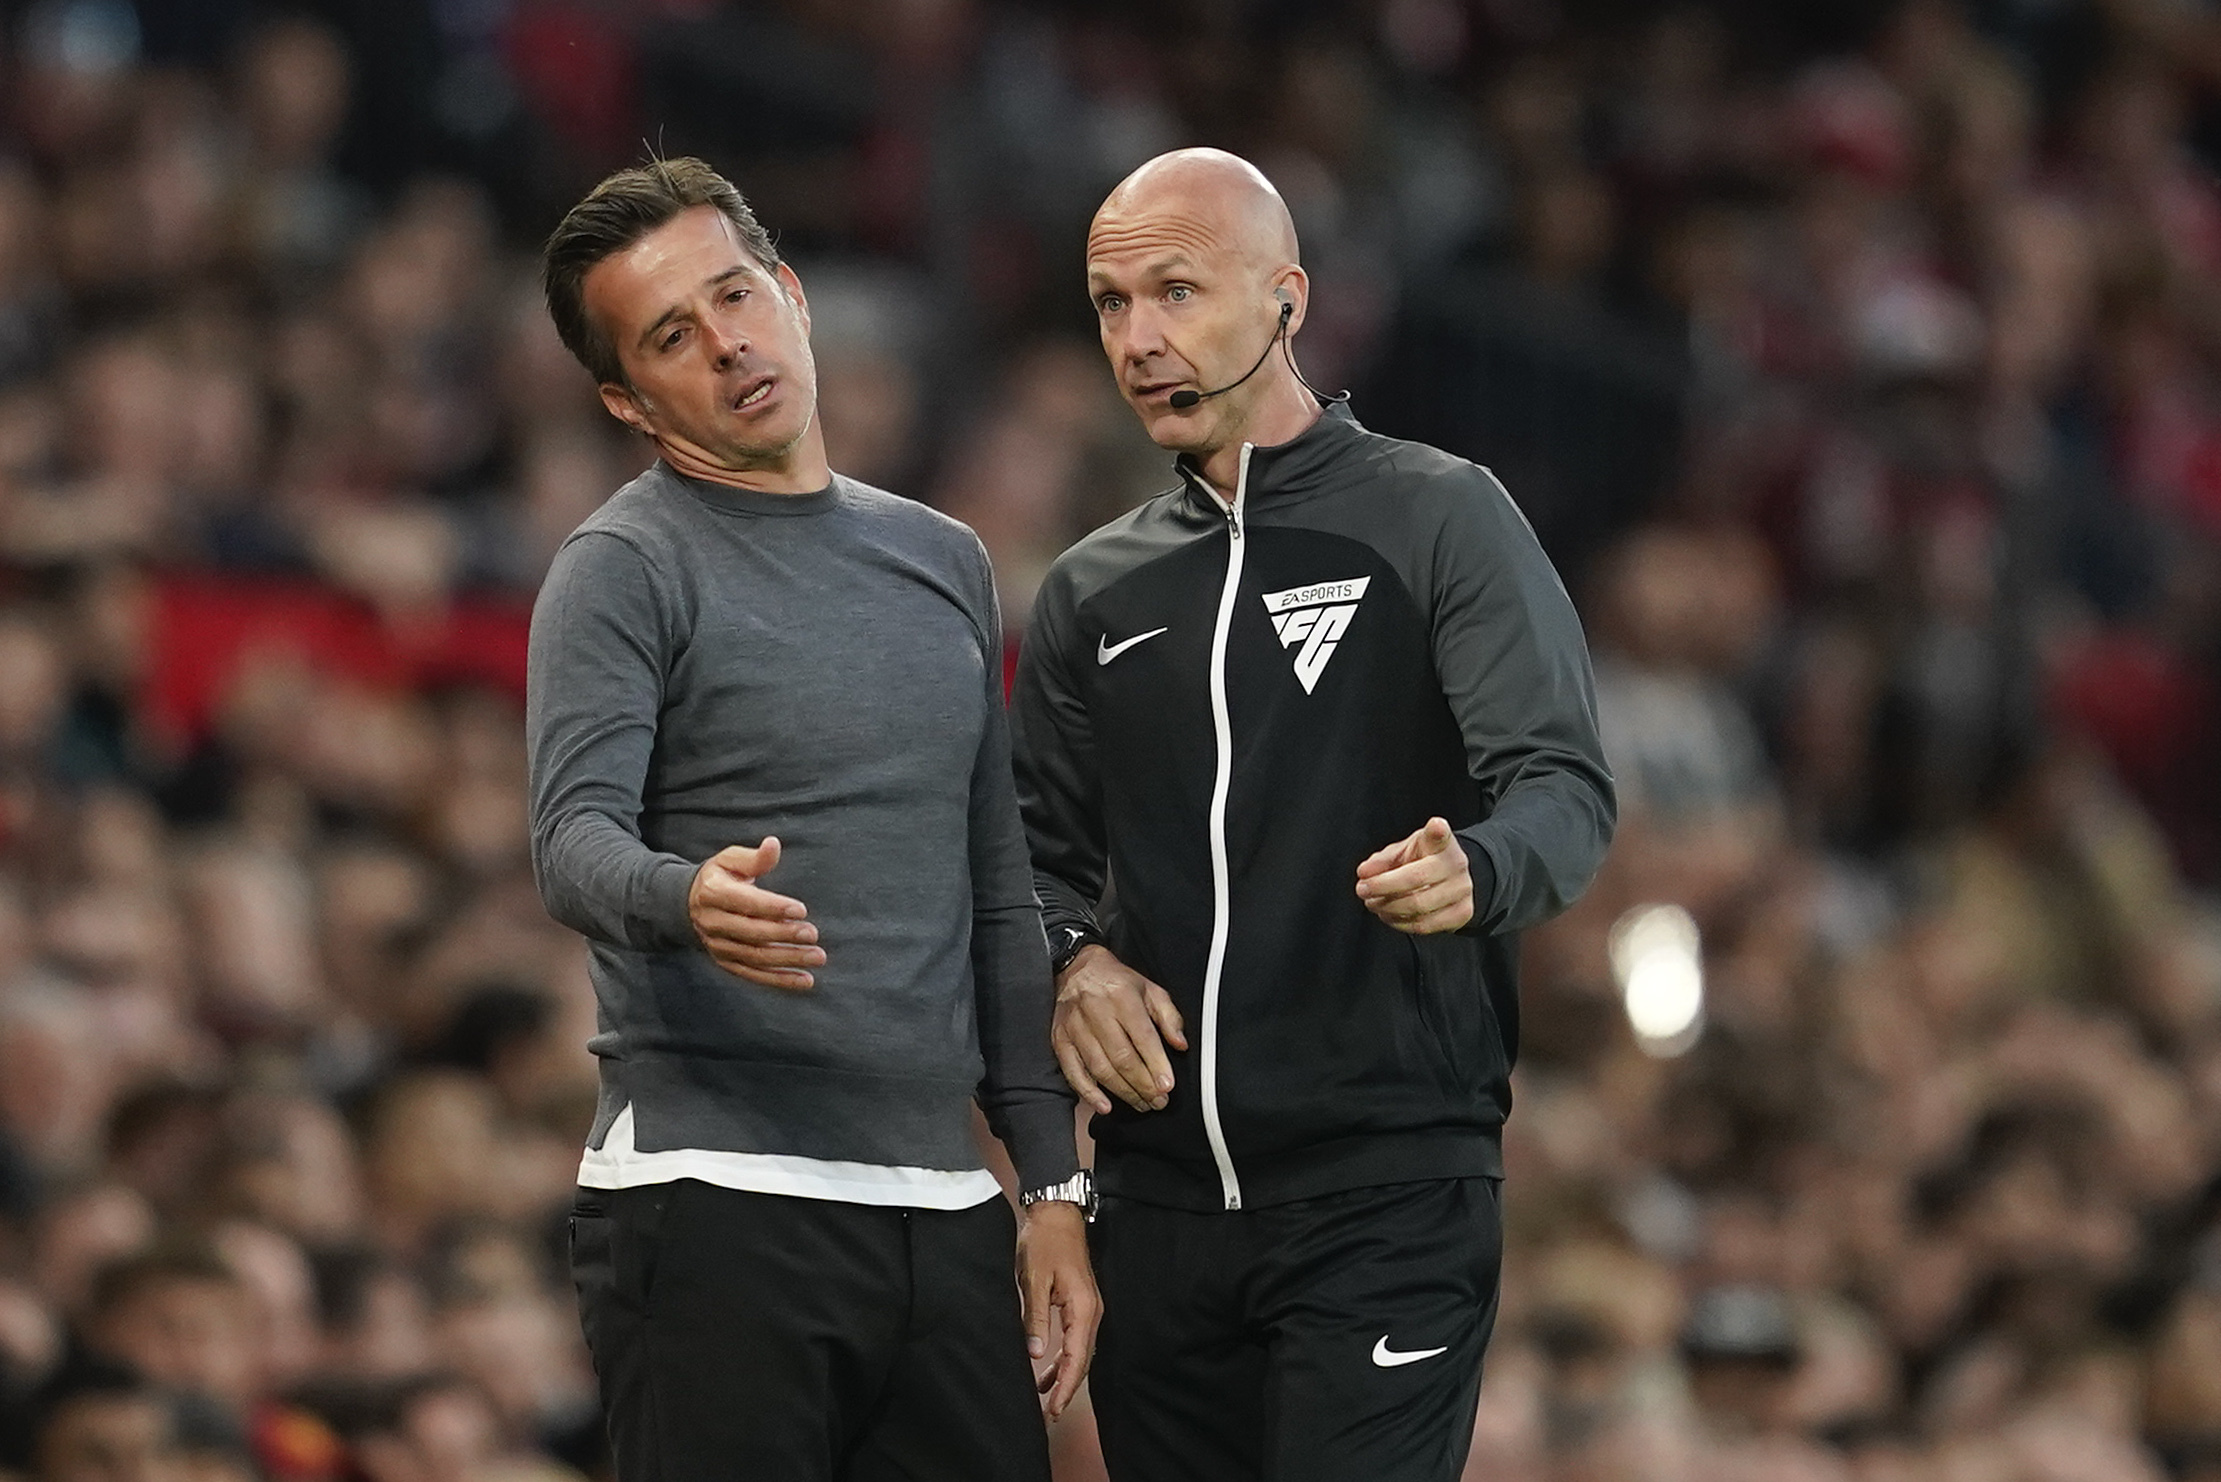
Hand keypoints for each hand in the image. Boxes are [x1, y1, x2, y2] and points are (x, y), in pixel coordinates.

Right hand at [688, 837, 823, 989]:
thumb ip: (754, 857)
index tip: (801, 909)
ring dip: (788, 959)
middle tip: (813, 934)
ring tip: (817, 957)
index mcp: (713, 893)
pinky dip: (780, 980)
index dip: (773, 907)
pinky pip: (754, 974)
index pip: (745, 902)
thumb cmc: (719, 877)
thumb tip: (773, 844)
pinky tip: (805, 980)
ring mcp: (718, 946)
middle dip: (784, 935)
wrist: (687, 903)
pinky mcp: (726, 962)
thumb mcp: (730, 860)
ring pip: (755, 957)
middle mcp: (713, 922)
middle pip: (752, 933)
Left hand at [1017, 1200, 1098, 1418]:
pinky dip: (1064, 1357)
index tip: (1054, 1408)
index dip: (1066, 1386)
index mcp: (1083, 1308)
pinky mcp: (1080, 1303)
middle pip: (1083, 1359)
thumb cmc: (1044, 1242)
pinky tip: (1047, 1368)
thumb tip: (1035, 1355)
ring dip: (1065, 1374)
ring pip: (1080, 1350)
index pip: (1078, 1358)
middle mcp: (1091, 1311)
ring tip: (1046, 1397)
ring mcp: (1088, 1307)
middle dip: (1068, 1387)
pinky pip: (1075, 1338)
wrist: (1056, 1214)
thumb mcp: (1033, 1281)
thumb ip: (1035, 1319)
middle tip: (1050, 1413)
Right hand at [1053, 945, 1185, 1114]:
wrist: (1076, 969)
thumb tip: (1180, 1045)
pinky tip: (1105, 1106)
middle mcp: (1097, 1011)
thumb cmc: (1117, 982)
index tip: (1167, 1085)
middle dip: (1142, 1084)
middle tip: (1159, 1101)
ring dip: (1122, 1092)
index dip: (1156, 1064)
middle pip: (1121, 1057)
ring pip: (1100, 1067)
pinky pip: (1072, 1071)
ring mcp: (1075, 1027)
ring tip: (1141, 1104)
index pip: (1142, 1036)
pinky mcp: (1060, 1039)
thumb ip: (1168, 1017)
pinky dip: (1088, 1092)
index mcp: (1122, 997)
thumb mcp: (1150, 989)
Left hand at [1355, 817, 1473, 933]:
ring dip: (1388, 908)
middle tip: (1363, 890)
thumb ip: (1383, 860)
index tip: (1435, 825)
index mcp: (1442, 843)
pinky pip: (1425, 925)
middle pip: (1417, 878)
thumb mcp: (1403, 851)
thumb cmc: (1424, 861)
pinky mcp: (1462, 914)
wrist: (1451, 880)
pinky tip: (1389, 915)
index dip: (1438, 830)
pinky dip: (1400, 923)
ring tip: (1374, 903)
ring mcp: (1463, 890)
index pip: (1442, 834)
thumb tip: (1364, 872)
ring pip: (1419, 907)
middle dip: (1382, 887)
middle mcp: (1457, 864)